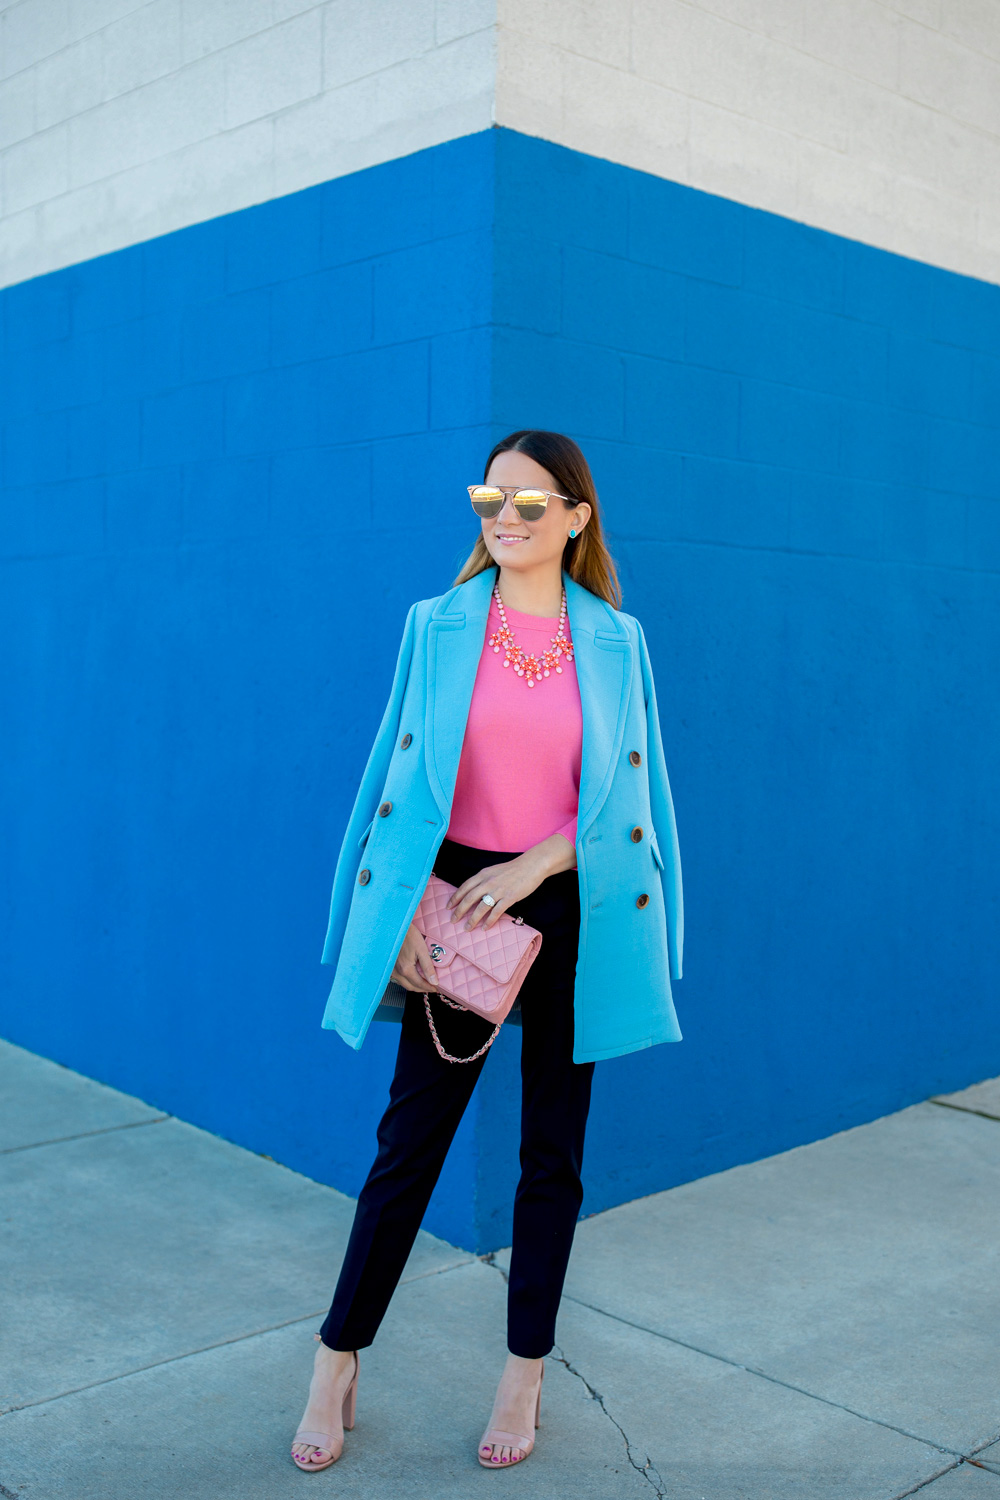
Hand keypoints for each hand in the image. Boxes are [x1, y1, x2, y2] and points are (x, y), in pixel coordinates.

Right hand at [390, 921, 437, 992]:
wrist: (394, 926)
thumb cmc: (408, 935)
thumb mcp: (421, 950)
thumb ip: (428, 967)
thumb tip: (434, 981)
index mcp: (406, 969)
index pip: (419, 984)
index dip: (429, 988)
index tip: (436, 989)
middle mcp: (397, 972)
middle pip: (411, 987)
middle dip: (422, 989)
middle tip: (432, 987)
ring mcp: (391, 970)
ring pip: (404, 984)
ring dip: (414, 985)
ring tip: (424, 983)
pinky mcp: (389, 966)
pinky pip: (398, 978)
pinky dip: (407, 980)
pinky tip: (413, 976)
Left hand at [446, 834, 575, 931]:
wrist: (531, 866)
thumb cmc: (512, 869)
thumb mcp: (493, 871)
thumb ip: (483, 880)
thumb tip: (472, 892)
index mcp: (483, 874)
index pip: (464, 887)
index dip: (455, 897)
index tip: (448, 907)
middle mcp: (488, 882)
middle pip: (469, 899)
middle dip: (459, 911)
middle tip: (453, 920)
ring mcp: (499, 890)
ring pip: (481, 907)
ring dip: (472, 919)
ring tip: (467, 928)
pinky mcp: (509, 897)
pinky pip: (496, 912)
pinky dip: (489, 921)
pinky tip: (485, 927)